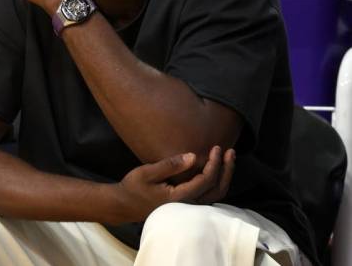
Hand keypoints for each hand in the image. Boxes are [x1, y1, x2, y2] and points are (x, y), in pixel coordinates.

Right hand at [113, 146, 234, 222]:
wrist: (124, 205)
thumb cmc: (133, 187)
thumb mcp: (147, 173)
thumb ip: (170, 165)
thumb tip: (193, 156)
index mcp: (179, 197)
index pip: (206, 180)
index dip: (215, 163)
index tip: (216, 147)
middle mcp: (188, 205)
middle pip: (217, 190)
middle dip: (226, 169)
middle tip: (230, 152)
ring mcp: (188, 207)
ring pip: (216, 195)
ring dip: (224, 176)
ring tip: (228, 159)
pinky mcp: (186, 206)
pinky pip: (209, 196)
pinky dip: (217, 182)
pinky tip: (217, 171)